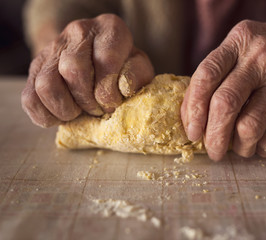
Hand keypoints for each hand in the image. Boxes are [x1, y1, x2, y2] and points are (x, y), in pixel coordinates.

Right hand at [22, 14, 153, 126]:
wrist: (97, 62)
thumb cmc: (121, 68)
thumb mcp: (138, 68)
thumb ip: (137, 75)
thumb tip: (122, 88)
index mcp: (108, 28)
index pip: (106, 59)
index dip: (109, 90)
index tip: (113, 103)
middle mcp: (77, 32)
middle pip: (73, 70)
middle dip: (88, 100)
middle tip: (98, 109)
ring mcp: (52, 49)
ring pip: (47, 85)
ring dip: (66, 109)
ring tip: (80, 112)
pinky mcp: (34, 69)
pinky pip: (30, 99)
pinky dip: (47, 116)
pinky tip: (64, 114)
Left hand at [182, 18, 265, 160]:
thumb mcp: (243, 47)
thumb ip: (217, 73)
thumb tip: (190, 116)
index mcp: (239, 42)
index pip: (206, 76)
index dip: (193, 108)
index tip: (191, 131)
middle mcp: (260, 59)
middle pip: (225, 104)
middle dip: (213, 137)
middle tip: (211, 151)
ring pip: (248, 126)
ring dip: (238, 147)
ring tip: (238, 149)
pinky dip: (261, 149)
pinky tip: (259, 144)